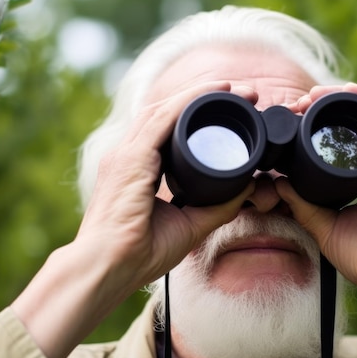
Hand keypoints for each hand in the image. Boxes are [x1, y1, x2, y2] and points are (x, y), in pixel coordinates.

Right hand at [11, 81, 255, 357]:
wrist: (109, 268)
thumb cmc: (141, 252)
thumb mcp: (190, 225)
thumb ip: (217, 206)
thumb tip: (247, 188)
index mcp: (140, 168)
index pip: (171, 129)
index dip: (201, 114)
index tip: (235, 108)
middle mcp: (131, 155)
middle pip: (170, 112)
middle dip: (206, 97)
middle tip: (244, 93)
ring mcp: (127, 154)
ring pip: (166, 109)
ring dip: (202, 94)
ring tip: (234, 88)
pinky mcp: (130, 159)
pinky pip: (162, 120)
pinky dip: (187, 102)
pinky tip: (212, 92)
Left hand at [278, 82, 356, 296]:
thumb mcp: (324, 228)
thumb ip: (303, 205)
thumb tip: (280, 183)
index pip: (346, 144)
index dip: (321, 127)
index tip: (295, 120)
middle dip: (330, 106)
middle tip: (301, 101)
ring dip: (350, 98)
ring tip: (319, 93)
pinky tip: (352, 93)